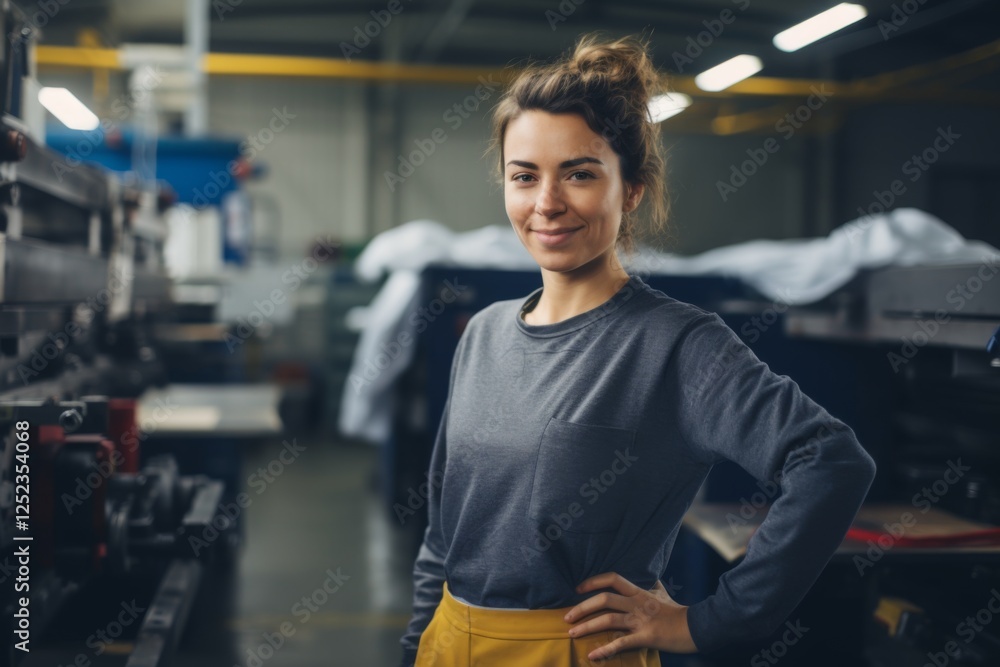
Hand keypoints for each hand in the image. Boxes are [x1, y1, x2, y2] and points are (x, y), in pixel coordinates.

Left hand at [563, 572, 697, 660]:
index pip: (613, 579)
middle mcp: (637, 603)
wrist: (696, 627)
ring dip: (587, 626)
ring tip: (572, 633)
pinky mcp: (646, 637)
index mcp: (639, 592)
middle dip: (582, 607)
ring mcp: (641, 620)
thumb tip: (650, 576)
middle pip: (605, 599)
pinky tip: (593, 656)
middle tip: (567, 616)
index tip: (578, 588)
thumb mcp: (662, 593)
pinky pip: (621, 643)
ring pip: (608, 620)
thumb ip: (652, 585)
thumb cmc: (677, 611)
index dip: (593, 581)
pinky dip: (605, 650)